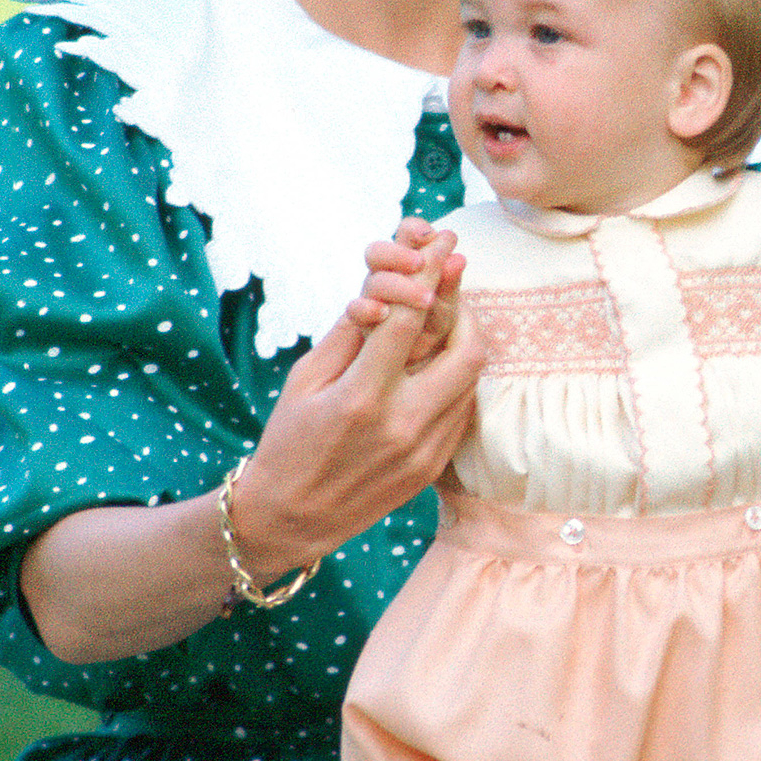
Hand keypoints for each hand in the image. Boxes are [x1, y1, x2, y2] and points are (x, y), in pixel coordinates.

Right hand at [227, 222, 481, 580]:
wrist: (290, 518)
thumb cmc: (288, 439)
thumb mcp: (304, 378)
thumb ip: (349, 332)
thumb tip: (386, 288)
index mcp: (360, 397)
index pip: (409, 319)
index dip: (431, 273)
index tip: (444, 243)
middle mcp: (401, 425)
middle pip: (466, 351)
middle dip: (465, 308)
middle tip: (452, 287)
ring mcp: (423, 452)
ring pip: (471, 380)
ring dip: (463, 343)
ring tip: (443, 322)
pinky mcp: (433, 469)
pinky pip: (462, 411)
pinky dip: (456, 381)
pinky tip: (435, 367)